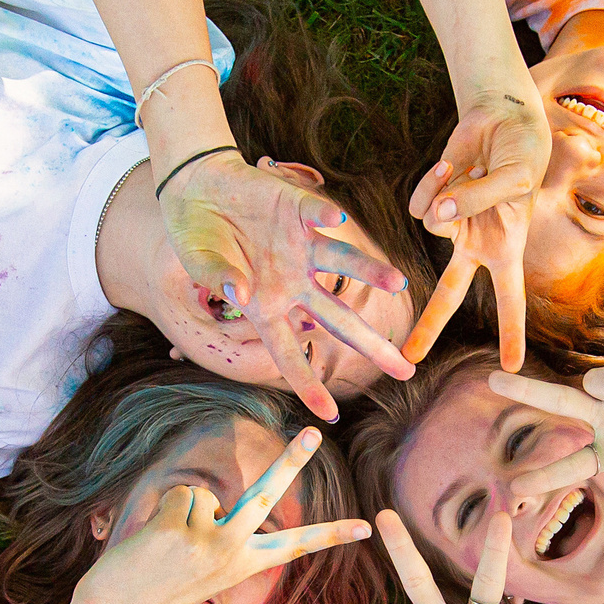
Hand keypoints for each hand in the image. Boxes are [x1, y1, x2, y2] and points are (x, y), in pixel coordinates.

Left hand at [76, 426, 370, 603]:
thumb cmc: (159, 590)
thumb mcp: (203, 570)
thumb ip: (218, 536)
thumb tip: (211, 499)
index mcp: (245, 566)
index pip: (296, 547)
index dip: (333, 535)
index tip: (367, 528)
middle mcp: (234, 553)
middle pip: (268, 495)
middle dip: (293, 460)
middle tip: (315, 431)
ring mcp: (208, 541)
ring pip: (205, 494)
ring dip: (184, 510)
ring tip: (168, 545)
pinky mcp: (181, 529)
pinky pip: (179, 494)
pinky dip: (164, 510)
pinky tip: (155, 540)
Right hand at [160, 155, 411, 419]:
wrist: (197, 187)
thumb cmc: (196, 238)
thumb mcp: (198, 264)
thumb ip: (218, 280)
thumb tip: (240, 293)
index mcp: (266, 308)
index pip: (290, 355)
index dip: (309, 386)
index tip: (330, 416)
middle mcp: (292, 283)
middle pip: (339, 320)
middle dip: (372, 345)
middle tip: (406, 371)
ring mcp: (300, 248)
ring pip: (343, 265)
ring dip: (370, 272)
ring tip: (399, 282)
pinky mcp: (298, 210)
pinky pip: (316, 214)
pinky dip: (325, 216)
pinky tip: (338, 218)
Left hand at [406, 90, 549, 368]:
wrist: (501, 121)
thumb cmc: (521, 154)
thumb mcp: (513, 180)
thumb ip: (477, 202)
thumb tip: (440, 216)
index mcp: (505, 248)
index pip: (510, 299)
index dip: (511, 332)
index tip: (512, 367)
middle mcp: (475, 244)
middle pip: (448, 295)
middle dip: (429, 326)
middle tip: (409, 358)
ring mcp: (450, 225)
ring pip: (431, 227)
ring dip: (451, 195)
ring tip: (472, 172)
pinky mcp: (431, 202)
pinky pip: (420, 203)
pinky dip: (433, 182)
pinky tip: (450, 166)